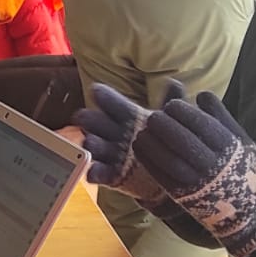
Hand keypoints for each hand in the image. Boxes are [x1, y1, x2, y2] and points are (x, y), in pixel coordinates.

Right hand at [73, 82, 181, 204]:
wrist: (170, 174)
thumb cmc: (166, 142)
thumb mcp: (170, 120)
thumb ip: (171, 101)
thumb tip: (173, 81)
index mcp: (127, 118)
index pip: (114, 104)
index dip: (105, 97)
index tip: (96, 90)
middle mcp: (114, 134)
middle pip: (97, 123)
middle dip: (89, 119)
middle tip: (82, 116)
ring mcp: (110, 155)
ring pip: (96, 147)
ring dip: (91, 145)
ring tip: (89, 143)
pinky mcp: (110, 175)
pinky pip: (100, 173)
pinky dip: (95, 173)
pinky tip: (92, 173)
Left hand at [133, 91, 255, 256]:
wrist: (251, 210)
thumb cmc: (243, 167)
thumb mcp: (241, 139)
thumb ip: (220, 116)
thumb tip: (202, 94)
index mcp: (228, 147)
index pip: (201, 124)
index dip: (182, 112)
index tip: (171, 105)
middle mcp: (212, 164)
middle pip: (182, 140)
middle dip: (164, 124)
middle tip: (153, 115)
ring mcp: (196, 182)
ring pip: (168, 158)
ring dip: (152, 141)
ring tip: (144, 129)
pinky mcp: (182, 196)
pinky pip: (161, 175)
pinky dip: (148, 159)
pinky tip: (141, 146)